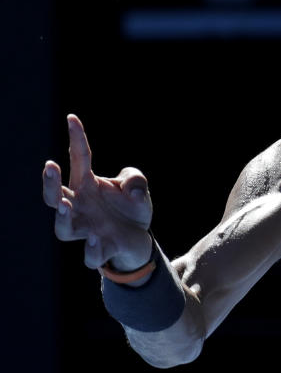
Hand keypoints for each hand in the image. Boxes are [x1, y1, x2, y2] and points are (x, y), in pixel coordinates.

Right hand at [42, 114, 152, 271]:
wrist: (139, 238)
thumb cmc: (130, 207)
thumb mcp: (137, 186)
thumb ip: (135, 179)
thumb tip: (129, 191)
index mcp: (86, 185)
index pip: (78, 158)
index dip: (76, 138)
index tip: (72, 118)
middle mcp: (80, 207)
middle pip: (54, 195)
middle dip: (49, 182)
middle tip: (50, 166)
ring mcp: (87, 230)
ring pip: (63, 228)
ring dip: (61, 217)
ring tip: (64, 204)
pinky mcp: (101, 250)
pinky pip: (91, 255)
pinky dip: (92, 249)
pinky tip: (96, 238)